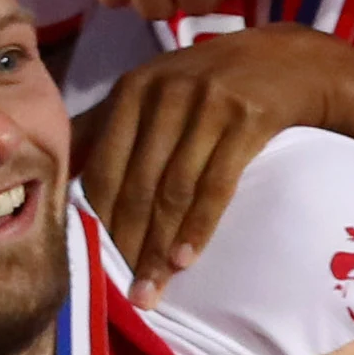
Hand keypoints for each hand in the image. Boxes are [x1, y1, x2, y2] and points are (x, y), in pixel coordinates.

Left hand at [76, 27, 353, 279]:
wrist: (290, 61)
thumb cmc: (213, 83)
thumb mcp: (157, 87)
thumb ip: (110, 123)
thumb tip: (63, 169)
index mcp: (134, 90)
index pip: (105, 166)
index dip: (98, 220)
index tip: (97, 265)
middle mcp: (166, 93)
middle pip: (138, 184)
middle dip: (129, 243)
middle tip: (128, 293)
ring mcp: (208, 104)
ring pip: (174, 190)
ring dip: (161, 246)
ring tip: (153, 288)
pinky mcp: (248, 119)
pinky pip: (216, 185)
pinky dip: (199, 227)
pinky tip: (187, 259)